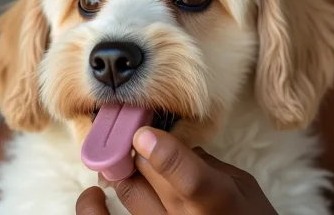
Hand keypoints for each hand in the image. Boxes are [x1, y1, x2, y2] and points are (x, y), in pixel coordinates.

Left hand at [75, 127, 277, 213]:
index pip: (191, 180)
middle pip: (149, 175)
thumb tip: (172, 145)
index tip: (144, 134)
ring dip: (122, 167)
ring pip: (129, 192)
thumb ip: (206, 163)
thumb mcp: (242, 184)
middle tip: (133, 127)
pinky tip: (91, 196)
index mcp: (218, 200)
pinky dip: (93, 211)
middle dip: (139, 146)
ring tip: (119, 154)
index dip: (165, 155)